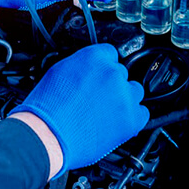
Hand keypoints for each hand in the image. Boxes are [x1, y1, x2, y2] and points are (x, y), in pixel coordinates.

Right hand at [9, 43, 149, 176]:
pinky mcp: (131, 118)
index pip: (110, 54)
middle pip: (121, 74)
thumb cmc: (46, 108)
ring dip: (123, 99)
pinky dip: (132, 117)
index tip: (99, 77)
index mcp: (94, 58)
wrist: (46, 135)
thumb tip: (89, 70)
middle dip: (110, 85)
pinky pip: (142, 113)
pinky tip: (115, 122)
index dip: (102, 68)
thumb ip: (81, 66)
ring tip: (104, 112)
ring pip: (134, 92)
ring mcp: (123, 96)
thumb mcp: (58, 72)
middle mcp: (112, 73)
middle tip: (96, 99)